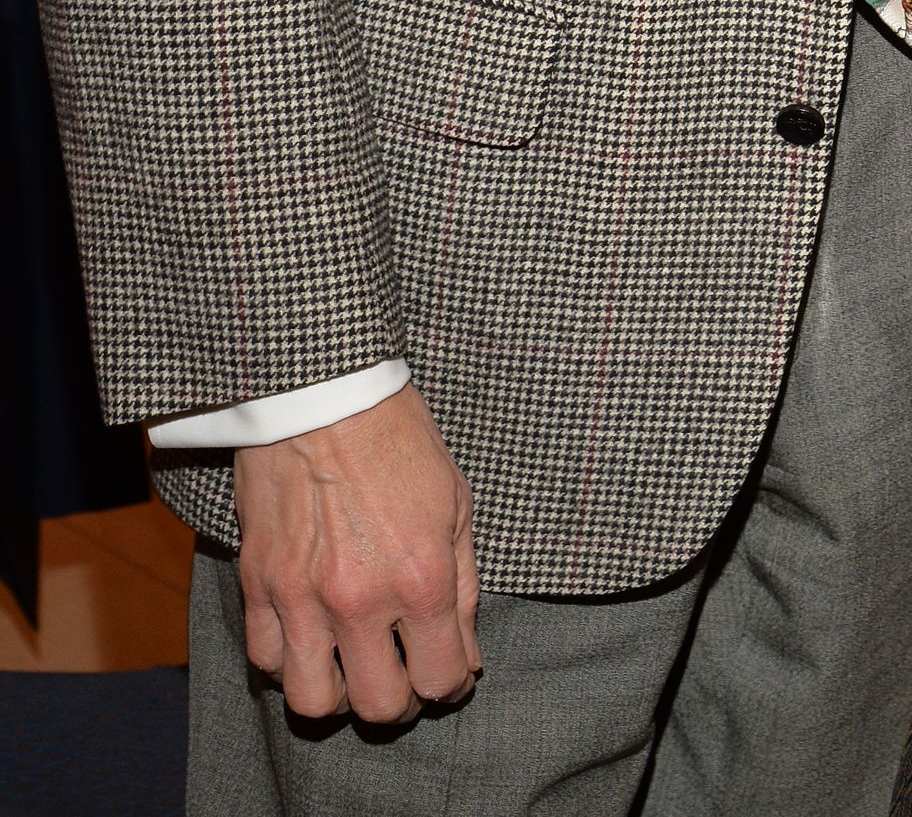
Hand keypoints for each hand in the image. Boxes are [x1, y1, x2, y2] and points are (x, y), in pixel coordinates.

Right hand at [232, 382, 481, 723]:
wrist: (325, 390)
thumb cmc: (398, 437)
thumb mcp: (456, 502)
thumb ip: (464, 585)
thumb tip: (466, 653)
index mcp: (421, 577)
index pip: (442, 679)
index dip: (452, 686)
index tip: (450, 673)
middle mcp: (361, 599)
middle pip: (380, 707)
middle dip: (401, 702)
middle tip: (404, 677)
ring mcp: (303, 596)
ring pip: (312, 701)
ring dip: (340, 696)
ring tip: (352, 668)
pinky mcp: (259, 582)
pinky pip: (265, 659)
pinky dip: (288, 662)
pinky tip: (309, 638)